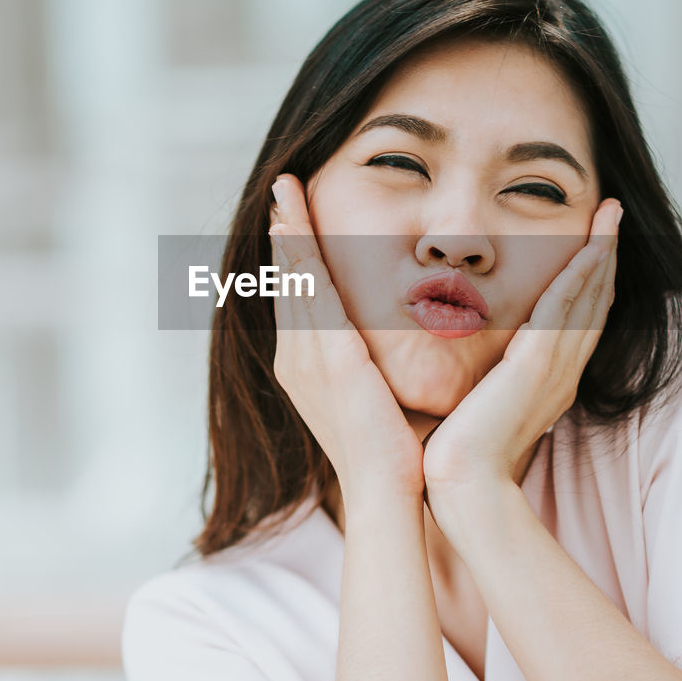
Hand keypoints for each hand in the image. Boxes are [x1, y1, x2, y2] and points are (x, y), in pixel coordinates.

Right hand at [269, 174, 424, 498]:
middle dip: (284, 233)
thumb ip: (377, 362)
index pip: (299, 300)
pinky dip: (300, 252)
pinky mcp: (327, 355)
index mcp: (306, 368)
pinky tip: (294, 223)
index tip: (294, 221)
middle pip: (287, 281)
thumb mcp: (378, 393)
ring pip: (292, 278)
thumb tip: (398, 339)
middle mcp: (295, 358)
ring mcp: (305, 356)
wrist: (388, 490)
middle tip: (283, 190)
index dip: (295, 258)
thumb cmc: (394, 449)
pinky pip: (309, 290)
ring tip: (285, 192)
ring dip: (287, 231)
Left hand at [420, 199, 622, 495]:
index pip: (579, 318)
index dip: (590, 277)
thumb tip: (472, 361)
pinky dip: (582, 274)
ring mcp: (555, 369)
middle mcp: (562, 372)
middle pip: (595, 301)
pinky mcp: (538, 366)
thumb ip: (485, 378)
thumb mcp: (479, 403)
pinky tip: (592, 246)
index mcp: (550, 381)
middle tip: (612, 213)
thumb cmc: (460, 452)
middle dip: (605, 254)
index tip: (594, 241)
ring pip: (588, 298)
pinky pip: (567, 309)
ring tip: (610, 214)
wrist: (461, 483)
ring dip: (601, 252)